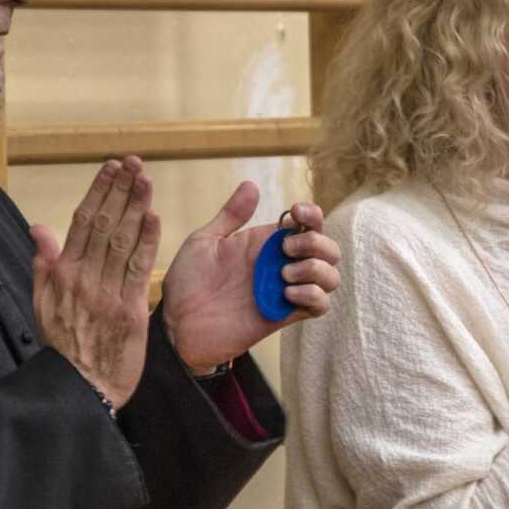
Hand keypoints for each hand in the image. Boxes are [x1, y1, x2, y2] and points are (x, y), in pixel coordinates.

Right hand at [31, 156, 159, 407]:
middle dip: (120, 190)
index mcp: (63, 274)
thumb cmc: (65, 346)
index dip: (98, 192)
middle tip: (133, 162)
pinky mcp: (129, 311)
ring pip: (122, 241)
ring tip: (145, 178)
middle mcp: (83, 278)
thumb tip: (39, 227)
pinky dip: (147, 241)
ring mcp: (106, 294)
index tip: (110, 167)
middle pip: (104, 225)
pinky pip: (138, 269)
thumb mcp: (42, 304)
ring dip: (135, 206)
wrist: (79, 388)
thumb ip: (43, 263)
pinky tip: (154, 216)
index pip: (82, 222)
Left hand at [161, 181, 341, 370]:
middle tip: (286, 249)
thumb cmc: (187, 282)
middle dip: (316, 242)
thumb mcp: (205, 240)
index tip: (295, 213)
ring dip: (316, 269)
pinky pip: (320, 305)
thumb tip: (252, 185)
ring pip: (330, 277)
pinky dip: (313, 295)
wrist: (178, 324)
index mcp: (266, 243)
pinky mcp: (284, 316)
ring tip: (285, 274)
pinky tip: (287, 293)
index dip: (311, 215)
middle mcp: (282, 265)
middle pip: (328, 249)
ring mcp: (286, 291)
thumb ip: (231, 215)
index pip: (308, 223)